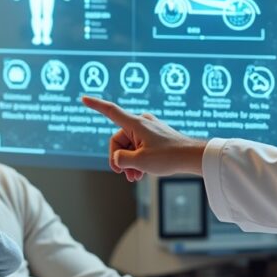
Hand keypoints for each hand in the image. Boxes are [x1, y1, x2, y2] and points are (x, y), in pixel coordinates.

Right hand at [81, 95, 205, 180]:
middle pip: (119, 140)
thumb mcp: (140, 161)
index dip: (96, 105)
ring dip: (129, 162)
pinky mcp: (155, 137)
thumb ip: (122, 159)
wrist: (193, 157)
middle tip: (126, 175)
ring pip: (129, 146)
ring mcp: (149, 130)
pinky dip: (137, 160)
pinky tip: (141, 173)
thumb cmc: (169, 157)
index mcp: (136, 124)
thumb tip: (117, 158)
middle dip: (120, 159)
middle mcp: (141, 123)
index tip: (83, 99)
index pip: (111, 111)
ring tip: (135, 177)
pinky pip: (139, 147)